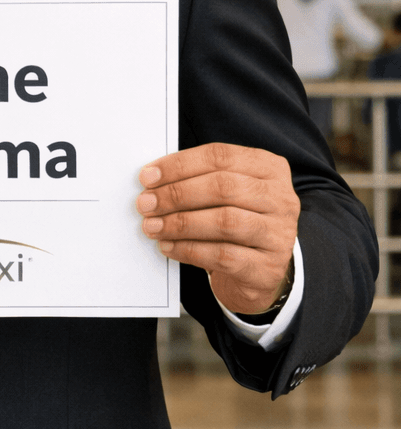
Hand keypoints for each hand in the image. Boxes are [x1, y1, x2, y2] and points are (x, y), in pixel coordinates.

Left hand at [136, 143, 298, 315]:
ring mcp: (279, 234)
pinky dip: (189, 249)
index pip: (220, 157)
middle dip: (176, 194)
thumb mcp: (226, 193)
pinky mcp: (268, 267)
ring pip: (224, 221)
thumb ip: (198, 179)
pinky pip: (223, 256)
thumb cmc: (236, 222)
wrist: (259, 271)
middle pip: (223, 187)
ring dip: (180, 223)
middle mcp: (281, 198)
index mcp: (269, 168)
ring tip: (152, 226)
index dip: (180, 165)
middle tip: (146, 203)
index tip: (148, 176)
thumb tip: (152, 180)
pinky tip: (168, 246)